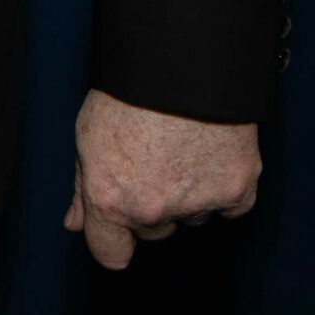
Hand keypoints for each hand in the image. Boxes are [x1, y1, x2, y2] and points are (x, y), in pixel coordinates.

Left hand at [65, 89, 260, 269]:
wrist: (183, 60)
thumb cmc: (131, 90)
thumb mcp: (89, 134)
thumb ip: (83, 186)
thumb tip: (77, 223)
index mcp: (110, 198)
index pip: (111, 253)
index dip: (114, 239)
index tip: (119, 230)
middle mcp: (152, 208)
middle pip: (153, 230)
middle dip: (152, 205)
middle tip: (153, 160)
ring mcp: (197, 202)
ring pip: (192, 217)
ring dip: (188, 195)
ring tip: (182, 148)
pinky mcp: (237, 190)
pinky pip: (230, 207)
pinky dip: (224, 188)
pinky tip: (211, 156)